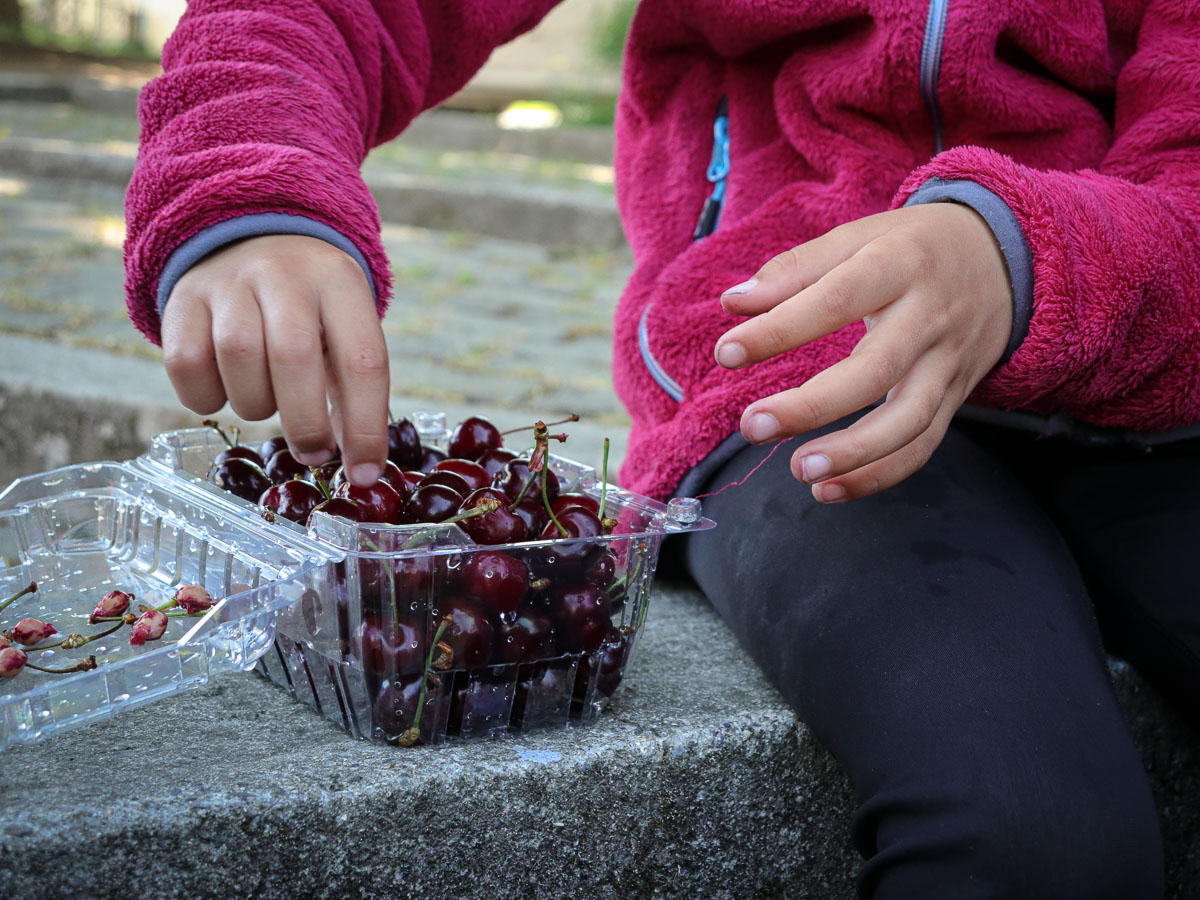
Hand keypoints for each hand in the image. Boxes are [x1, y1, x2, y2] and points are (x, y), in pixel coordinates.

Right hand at [161, 234, 389, 486]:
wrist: (248, 240)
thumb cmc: (309, 309)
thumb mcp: (344, 330)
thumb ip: (352, 392)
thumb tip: (360, 468)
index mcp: (339, 284)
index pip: (363, 360)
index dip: (366, 426)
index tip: (364, 475)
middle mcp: (284, 275)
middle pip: (293, 355)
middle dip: (305, 422)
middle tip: (313, 452)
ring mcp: (228, 283)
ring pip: (237, 357)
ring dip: (255, 403)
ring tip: (267, 400)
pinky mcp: (182, 300)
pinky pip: (186, 364)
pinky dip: (205, 397)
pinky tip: (224, 390)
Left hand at [714, 203, 1012, 501]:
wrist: (1006, 258)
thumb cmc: (912, 247)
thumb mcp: (859, 236)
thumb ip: (794, 269)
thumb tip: (732, 302)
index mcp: (899, 264)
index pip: (837, 298)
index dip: (781, 330)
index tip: (725, 354)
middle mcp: (929, 316)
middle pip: (876, 370)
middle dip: (812, 406)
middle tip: (752, 426)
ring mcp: (948, 362)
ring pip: (909, 419)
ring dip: (854, 454)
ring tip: (798, 471)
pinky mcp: (956, 398)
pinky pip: (922, 446)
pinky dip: (878, 475)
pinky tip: (828, 490)